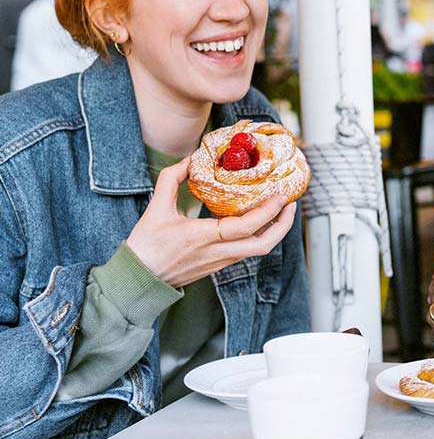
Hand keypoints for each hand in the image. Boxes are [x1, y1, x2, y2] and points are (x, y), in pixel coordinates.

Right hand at [127, 158, 296, 286]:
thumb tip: (190, 160)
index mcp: (202, 237)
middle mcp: (216, 253)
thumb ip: (171, 179)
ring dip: (274, 231)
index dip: (268, 211)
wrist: (139, 278)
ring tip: (280, 210)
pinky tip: (260, 221)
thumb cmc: (146, 245)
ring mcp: (220, 262)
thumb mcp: (155, 207)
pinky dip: (260, 236)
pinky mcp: (219, 266)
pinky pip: (247, 251)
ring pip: (258, 251)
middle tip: (290, 204)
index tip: (280, 195)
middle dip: (283, 225)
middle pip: (263, 245)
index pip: (245, 227)